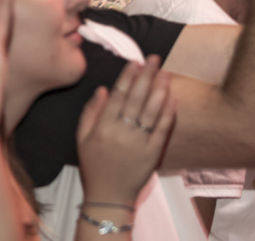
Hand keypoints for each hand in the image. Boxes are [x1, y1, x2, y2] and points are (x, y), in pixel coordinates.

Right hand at [76, 56, 175, 206]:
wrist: (109, 196)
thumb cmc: (93, 166)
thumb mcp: (82, 138)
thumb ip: (90, 112)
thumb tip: (103, 89)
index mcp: (103, 127)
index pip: (118, 96)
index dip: (127, 77)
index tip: (135, 62)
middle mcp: (122, 133)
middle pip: (137, 99)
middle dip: (146, 76)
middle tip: (154, 59)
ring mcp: (139, 143)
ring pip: (152, 111)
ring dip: (160, 90)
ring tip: (166, 73)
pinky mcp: (153, 154)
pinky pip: (162, 130)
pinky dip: (168, 114)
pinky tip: (173, 99)